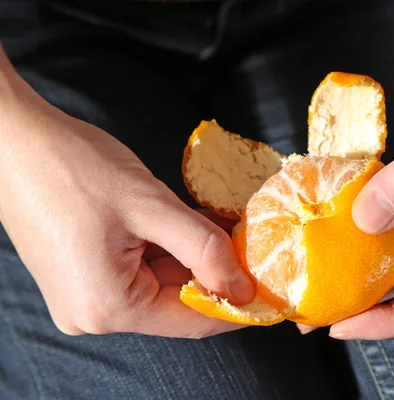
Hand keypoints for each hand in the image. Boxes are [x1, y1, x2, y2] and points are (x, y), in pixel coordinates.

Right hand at [0, 72, 254, 337]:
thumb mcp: (150, 205)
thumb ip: (204, 249)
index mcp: (108, 307)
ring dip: (196, 257)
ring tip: (228, 228)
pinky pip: (141, 270)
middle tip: (253, 244)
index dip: (239, 305)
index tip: (271, 287)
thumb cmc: (71, 167)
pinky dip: (170, 250)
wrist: (13, 139)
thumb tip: (243, 288)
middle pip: (178, 303)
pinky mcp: (85, 273)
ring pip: (162, 284)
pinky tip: (194, 225)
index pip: (194, 320)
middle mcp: (94, 313)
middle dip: (218, 272)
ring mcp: (86, 294)